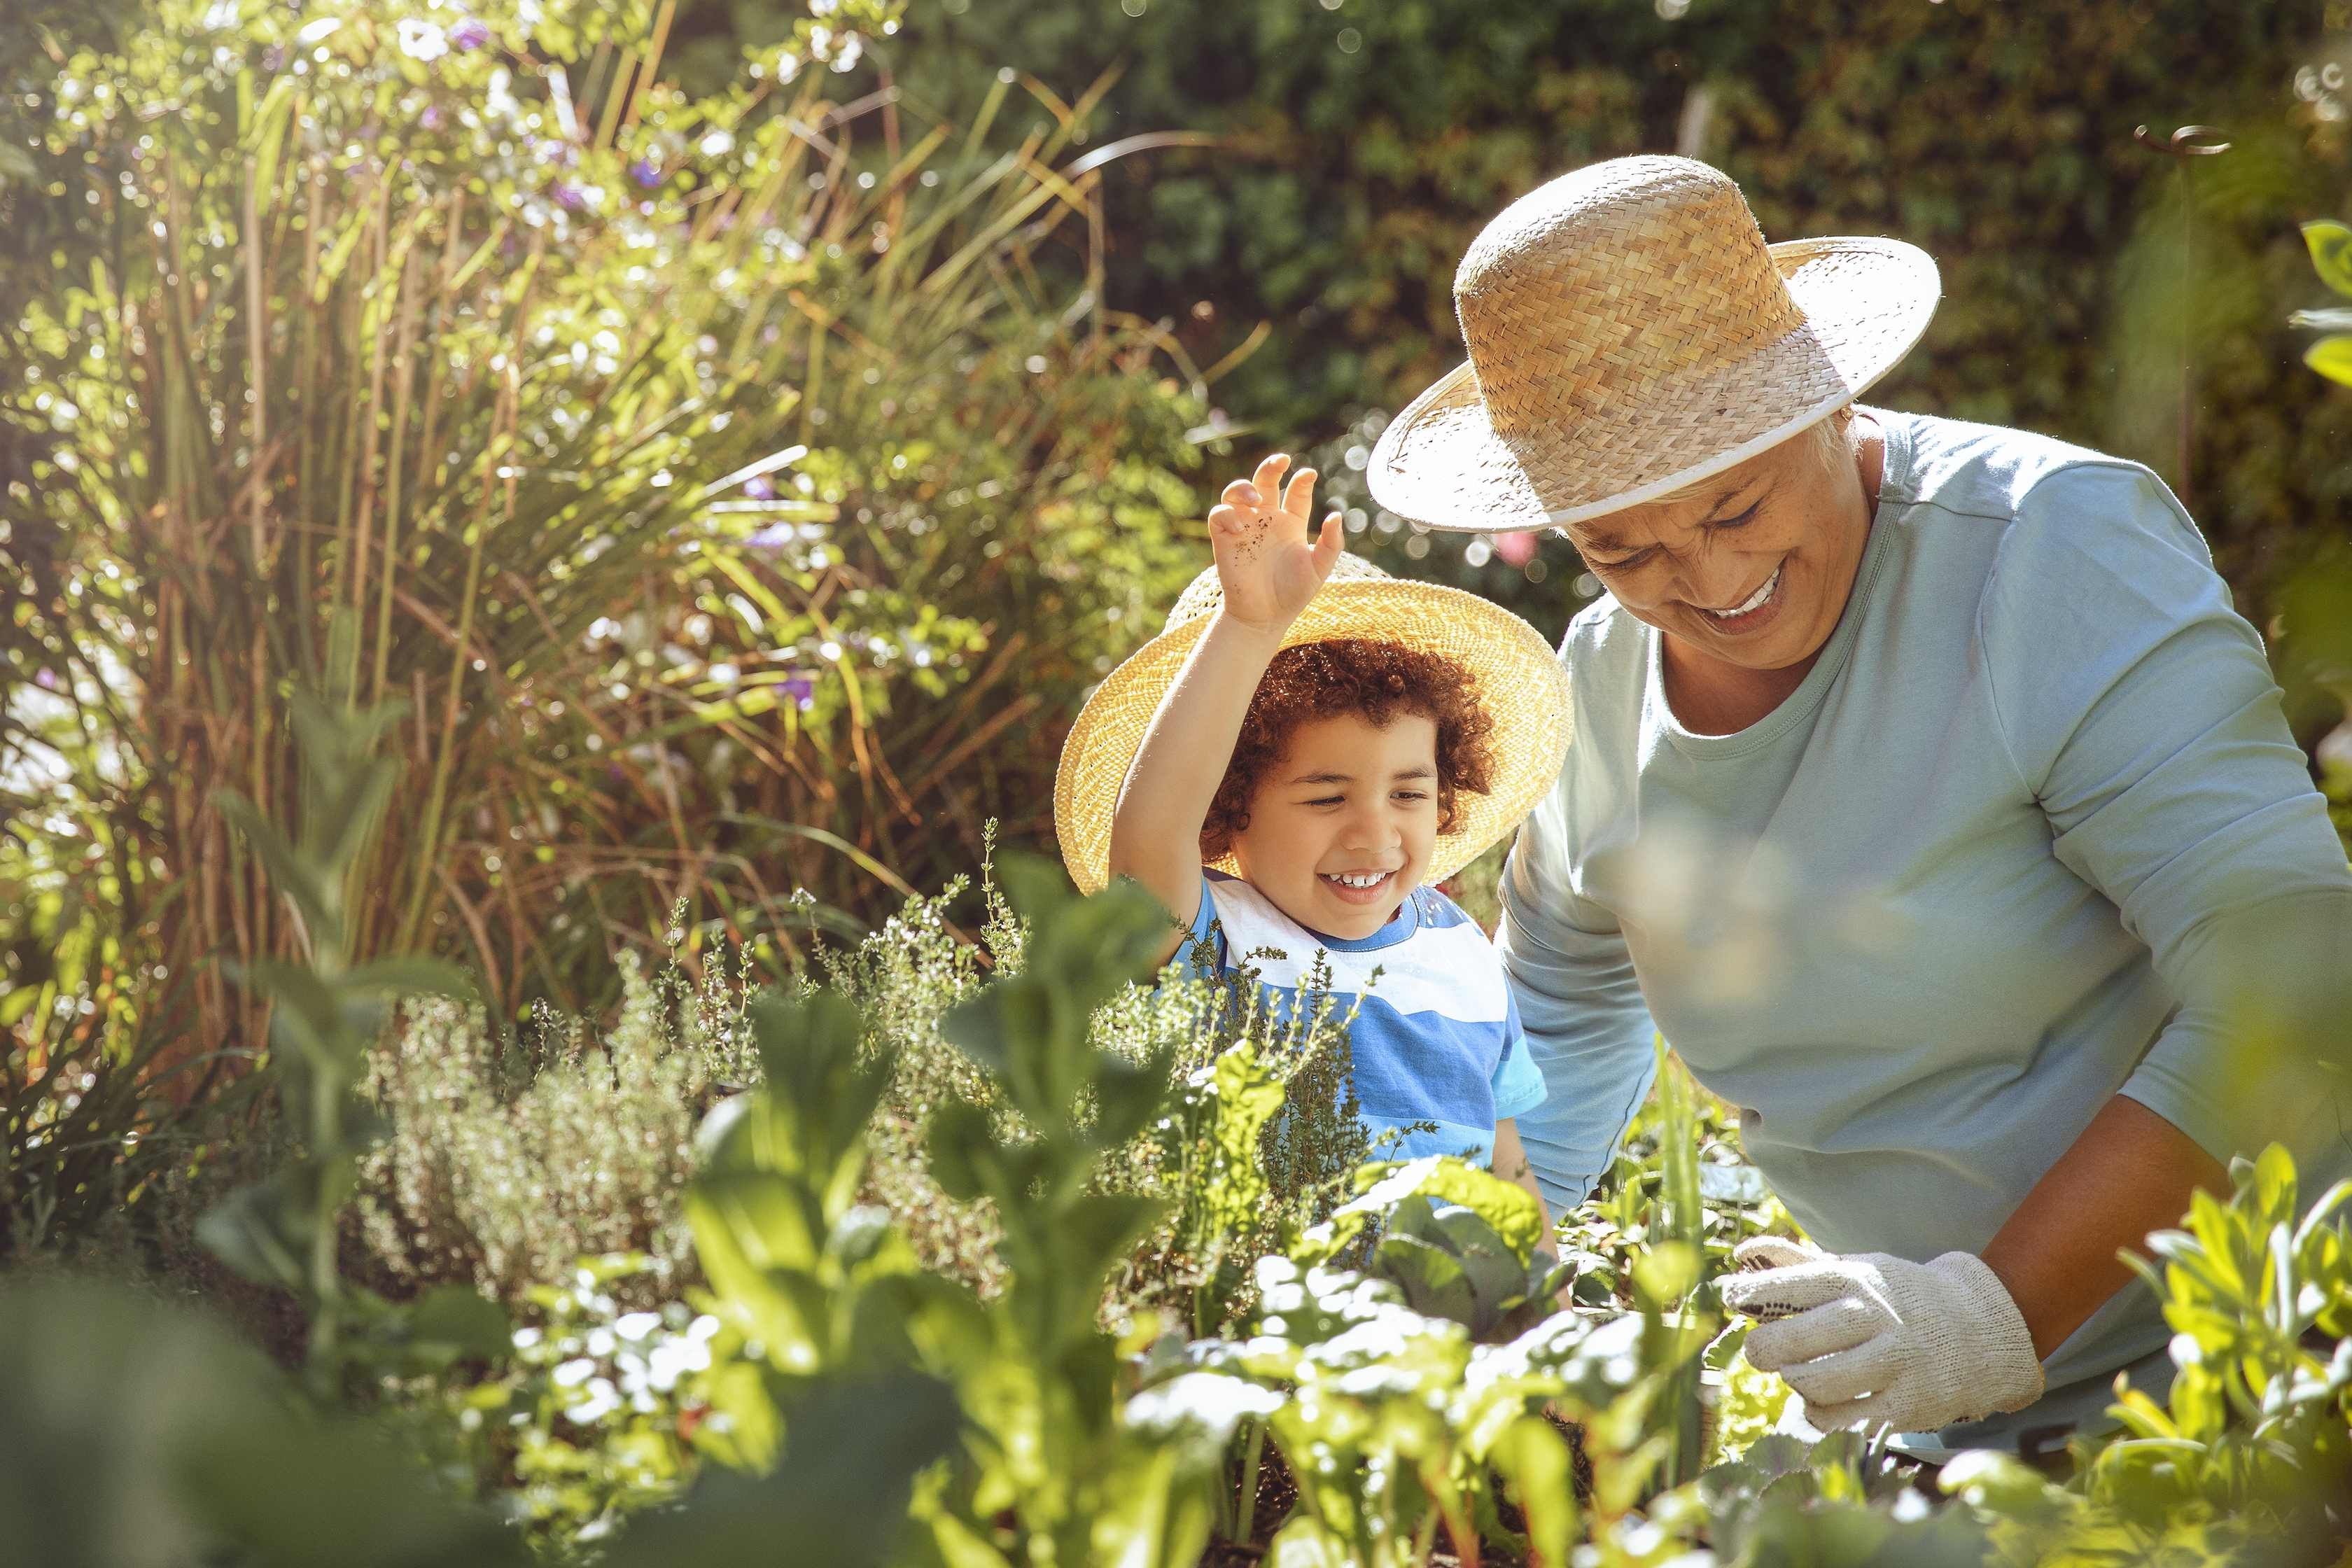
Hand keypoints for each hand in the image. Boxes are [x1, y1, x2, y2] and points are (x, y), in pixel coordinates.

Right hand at [1208, 452, 1342, 633]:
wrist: (1265, 617)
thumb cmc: (1293, 594)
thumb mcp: (1319, 568)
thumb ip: (1331, 543)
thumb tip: (1336, 514)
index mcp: (1291, 523)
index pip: (1296, 492)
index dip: (1302, 480)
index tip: (1309, 475)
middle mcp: (1267, 520)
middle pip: (1265, 481)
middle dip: (1271, 466)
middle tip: (1281, 460)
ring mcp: (1244, 527)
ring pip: (1237, 492)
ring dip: (1244, 488)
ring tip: (1257, 500)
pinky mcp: (1225, 539)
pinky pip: (1219, 515)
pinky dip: (1227, 514)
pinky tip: (1241, 527)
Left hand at [1718, 1236, 2044, 1434]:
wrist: (1982, 1332)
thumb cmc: (1901, 1299)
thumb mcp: (1858, 1271)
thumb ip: (1798, 1264)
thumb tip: (1741, 1254)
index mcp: (1856, 1281)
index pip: (1788, 1285)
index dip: (1749, 1293)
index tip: (1729, 1299)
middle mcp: (1873, 1319)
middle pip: (1792, 1340)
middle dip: (1762, 1349)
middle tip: (1759, 1352)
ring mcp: (1892, 1364)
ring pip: (1813, 1383)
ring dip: (1793, 1382)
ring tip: (1794, 1374)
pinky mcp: (1905, 1405)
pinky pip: (1841, 1419)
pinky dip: (1818, 1414)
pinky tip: (1820, 1401)